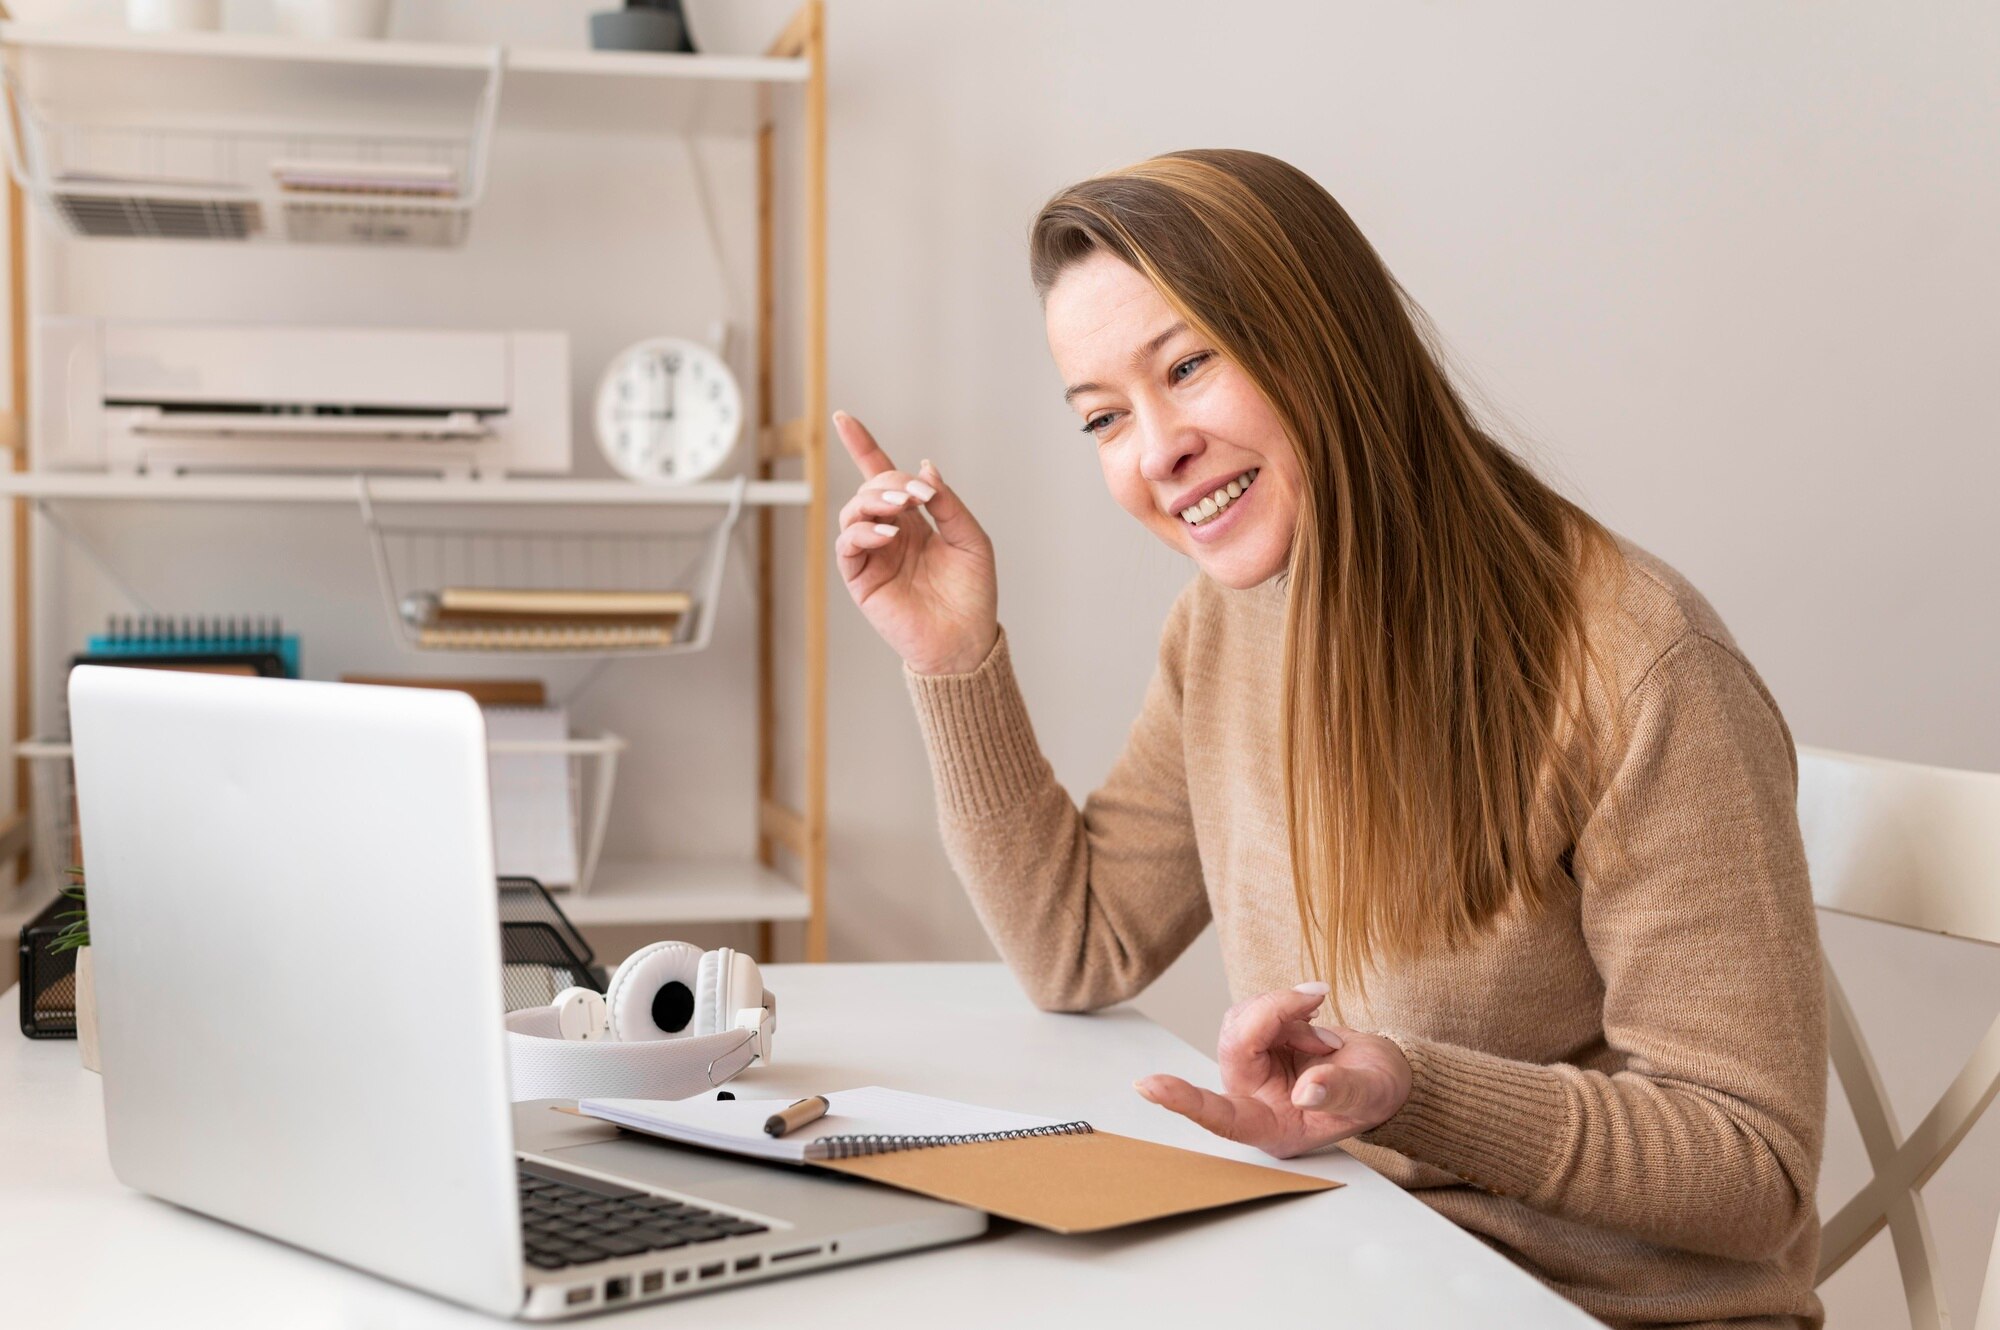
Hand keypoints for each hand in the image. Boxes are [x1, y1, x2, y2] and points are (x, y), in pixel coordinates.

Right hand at [833, 411, 998, 676]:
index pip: (880, 476)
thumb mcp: (971, 538)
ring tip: (901, 511)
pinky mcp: (861, 578)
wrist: (965, 640)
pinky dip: (863, 531)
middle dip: (890, 482)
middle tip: (917, 497)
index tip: (843, 418)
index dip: (862, 446)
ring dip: (875, 501)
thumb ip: (947, 502)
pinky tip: (888, 534)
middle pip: (871, 487)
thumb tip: (925, 467)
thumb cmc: (972, 594)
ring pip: (852, 510)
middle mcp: (889, 532)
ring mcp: (873, 554)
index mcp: (914, 520)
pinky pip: (848, 544)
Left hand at [1134, 983, 1411, 1158]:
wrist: (1380, 1069)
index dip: (1186, 1101)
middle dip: (1273, 1015)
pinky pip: (1251, 1009)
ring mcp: (1251, 1069)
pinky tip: (1311, 1013)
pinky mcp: (1255, 1040)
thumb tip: (1307, 1090)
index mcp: (1272, 1127)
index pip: (1222, 1118)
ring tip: (1325, 1029)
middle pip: (1235, 1048)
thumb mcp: (1370, 1094)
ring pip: (1239, 1022)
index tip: (1148, 1085)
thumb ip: (1340, 1092)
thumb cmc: (1376, 1091)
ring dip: (1283, 1010)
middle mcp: (1253, 1099)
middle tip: (1316, 999)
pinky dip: (1284, 1003)